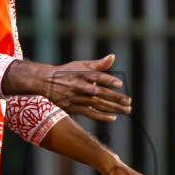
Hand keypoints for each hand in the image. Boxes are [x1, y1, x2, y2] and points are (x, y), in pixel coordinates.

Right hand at [3, 54, 130, 122]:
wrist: (45, 83)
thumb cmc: (67, 72)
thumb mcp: (81, 65)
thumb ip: (98, 64)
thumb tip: (113, 57)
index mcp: (82, 74)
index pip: (97, 77)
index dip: (108, 80)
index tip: (120, 84)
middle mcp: (80, 86)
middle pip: (100, 93)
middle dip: (115, 98)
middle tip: (129, 101)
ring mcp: (77, 98)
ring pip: (98, 104)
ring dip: (113, 108)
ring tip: (127, 110)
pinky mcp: (74, 108)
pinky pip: (90, 113)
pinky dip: (102, 116)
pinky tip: (113, 117)